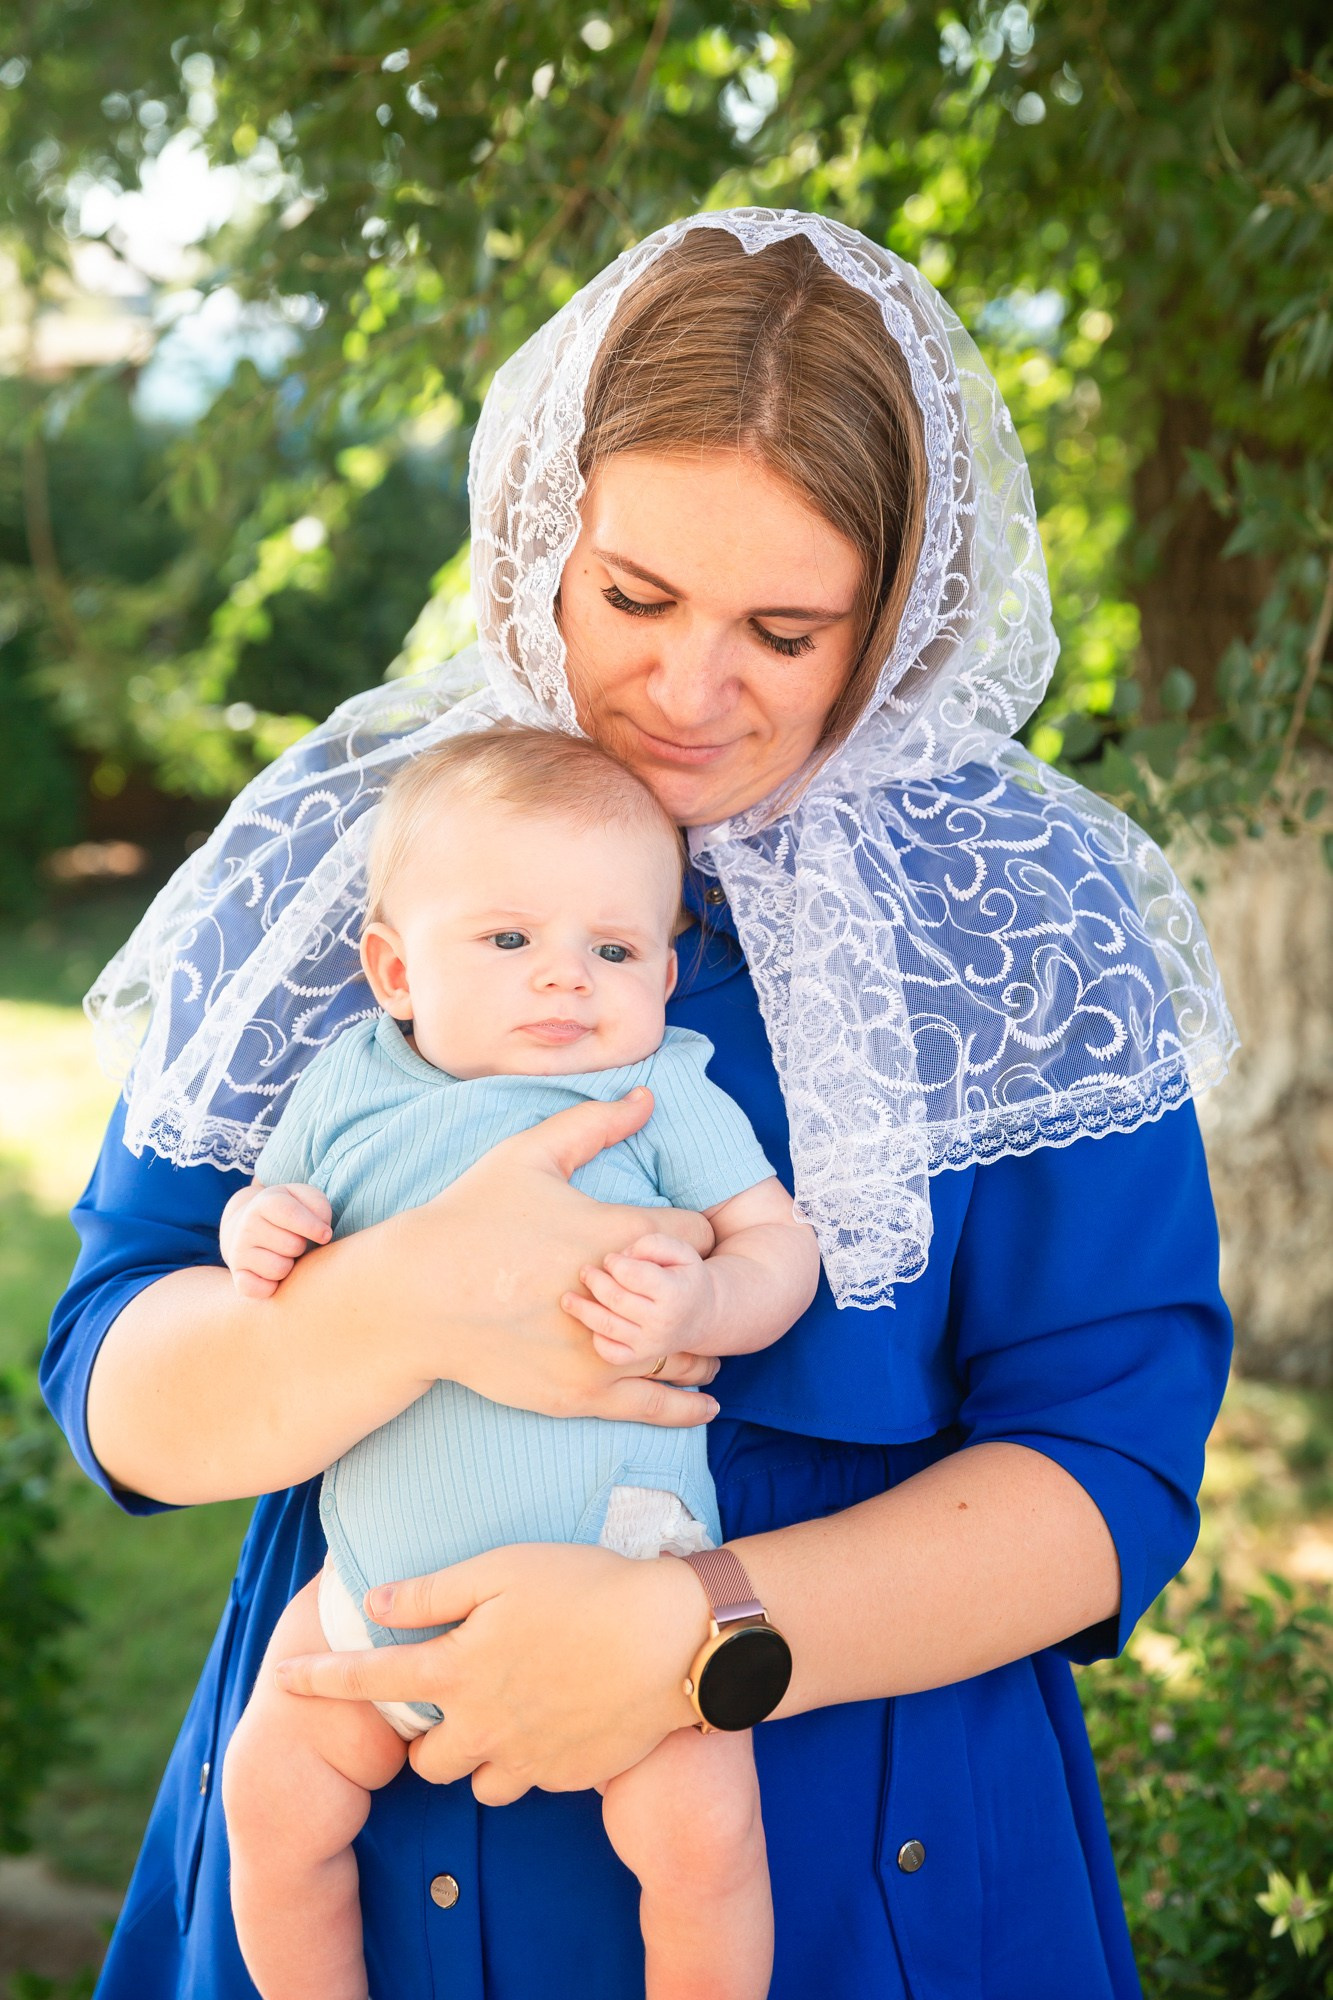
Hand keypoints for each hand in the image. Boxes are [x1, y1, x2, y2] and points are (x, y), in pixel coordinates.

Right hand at [219, 1182, 332, 1299]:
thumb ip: (318, 1206)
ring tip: (285, 1256)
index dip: (313, 1226)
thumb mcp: (304, 1199)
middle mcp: (247, 1227)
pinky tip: (273, 1275)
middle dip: (302, 1246)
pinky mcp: (238, 1276)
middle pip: (292, 1245)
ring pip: (279, 1269)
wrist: (249, 1227)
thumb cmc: (289, 1214)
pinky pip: (258, 1289)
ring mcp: (239, 1252)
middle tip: (296, 1242)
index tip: (326, 1235)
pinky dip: (271, 1287)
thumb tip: (323, 1233)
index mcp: (265, 1203)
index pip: (291, 1213)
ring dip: (290, 1266)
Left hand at [274, 1542, 711, 1802]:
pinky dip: (528, 1756)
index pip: (369, 1680)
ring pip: (476, 1780)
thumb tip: (375, 1602)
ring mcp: (528, 1757)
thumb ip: (435, 1589)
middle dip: (424, 1734)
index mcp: (459, 1668)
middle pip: (422, 1759)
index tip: (283, 1678)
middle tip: (456, 1692)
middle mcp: (483, 1725)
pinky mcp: (569, 1775)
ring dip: (477, 1752)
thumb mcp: (505, 1566)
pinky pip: (529, 1779)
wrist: (674, 1639)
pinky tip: (555, 1714)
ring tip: (508, 1707)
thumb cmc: (588, 1585)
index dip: (320, 1679)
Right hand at [386, 1087, 721, 1426]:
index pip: (698, 1236)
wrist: (416, 1297)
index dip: (695, 1235)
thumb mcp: (529, 1154)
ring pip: (687, 1355)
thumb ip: (595, 1123)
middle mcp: (622, 1299)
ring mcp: (604, 1353)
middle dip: (698, 1290)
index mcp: (617, 1234)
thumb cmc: (471, 1218)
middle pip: (699, 1298)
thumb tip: (647, 1097)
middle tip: (690, 1286)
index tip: (681, 1238)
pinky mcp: (583, 1394)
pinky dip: (687, 1404)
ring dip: (698, 1342)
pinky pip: (656, 1406)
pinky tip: (705, 1401)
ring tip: (697, 1335)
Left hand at [562, 1232, 711, 1363]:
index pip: (633, 1275)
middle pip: (616, 1299)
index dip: (615, 1263)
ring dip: (582, 1309)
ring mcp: (650, 1343)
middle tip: (586, 1271)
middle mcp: (661, 1321)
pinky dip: (595, 1337)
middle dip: (594, 1281)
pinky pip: (609, 1352)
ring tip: (567, 1298)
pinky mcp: (639, 1356)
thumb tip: (621, 1257)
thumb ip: (653, 1244)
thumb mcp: (682, 1251)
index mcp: (674, 1292)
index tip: (611, 1259)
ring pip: (607, 1326)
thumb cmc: (684, 1277)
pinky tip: (591, 1322)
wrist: (702, 1316)